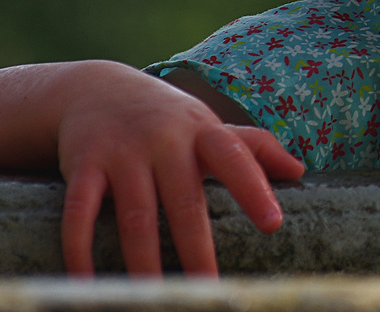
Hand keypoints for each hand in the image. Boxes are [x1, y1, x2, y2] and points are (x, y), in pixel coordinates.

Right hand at [54, 62, 304, 276]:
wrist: (95, 88)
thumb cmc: (168, 118)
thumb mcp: (208, 126)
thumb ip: (253, 148)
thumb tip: (300, 170)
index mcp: (202, 132)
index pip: (235, 158)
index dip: (254, 189)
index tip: (273, 224)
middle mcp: (164, 141)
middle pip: (184, 201)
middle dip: (196, 248)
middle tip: (208, 291)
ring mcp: (122, 153)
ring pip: (135, 216)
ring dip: (143, 262)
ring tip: (153, 298)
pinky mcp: (83, 165)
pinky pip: (80, 212)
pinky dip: (79, 248)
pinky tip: (86, 282)